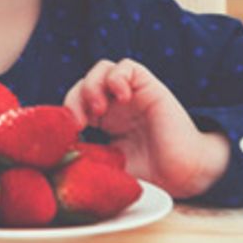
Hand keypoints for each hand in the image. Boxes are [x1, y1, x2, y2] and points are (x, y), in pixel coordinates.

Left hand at [63, 59, 230, 199]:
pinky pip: (127, 67)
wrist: (184, 176)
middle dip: (75, 99)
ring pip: (101, 69)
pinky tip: (121, 97)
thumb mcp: (108, 166)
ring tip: (99, 110)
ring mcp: (133, 94)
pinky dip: (117, 77)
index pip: (75, 101)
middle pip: (83, 82)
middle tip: (81, 123)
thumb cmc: (151, 174)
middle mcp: (117, 104)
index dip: (67, 111)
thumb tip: (58, 151)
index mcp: (105, 120)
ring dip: (92, 85)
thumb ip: (87, 156)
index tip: (70, 134)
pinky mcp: (150, 87)